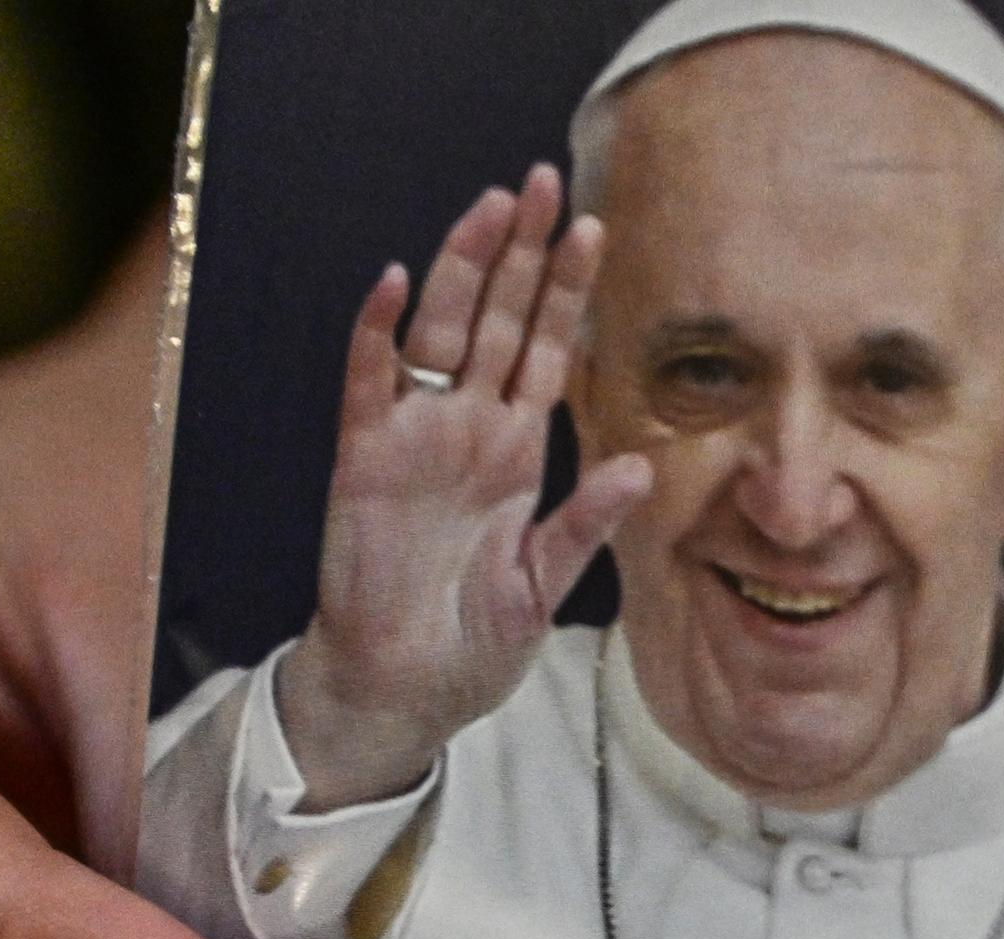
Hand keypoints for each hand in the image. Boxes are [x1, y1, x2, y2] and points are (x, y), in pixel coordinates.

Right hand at [274, 166, 651, 809]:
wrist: (406, 691)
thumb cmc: (472, 642)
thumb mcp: (545, 582)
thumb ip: (587, 522)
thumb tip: (641, 464)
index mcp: (515, 450)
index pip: (547, 350)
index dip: (569, 290)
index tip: (596, 228)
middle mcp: (466, 428)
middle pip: (498, 318)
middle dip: (522, 251)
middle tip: (545, 182)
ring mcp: (413, 437)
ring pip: (438, 331)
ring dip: (462, 269)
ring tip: (491, 206)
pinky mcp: (363, 461)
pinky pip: (368, 384)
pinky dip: (376, 335)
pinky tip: (391, 283)